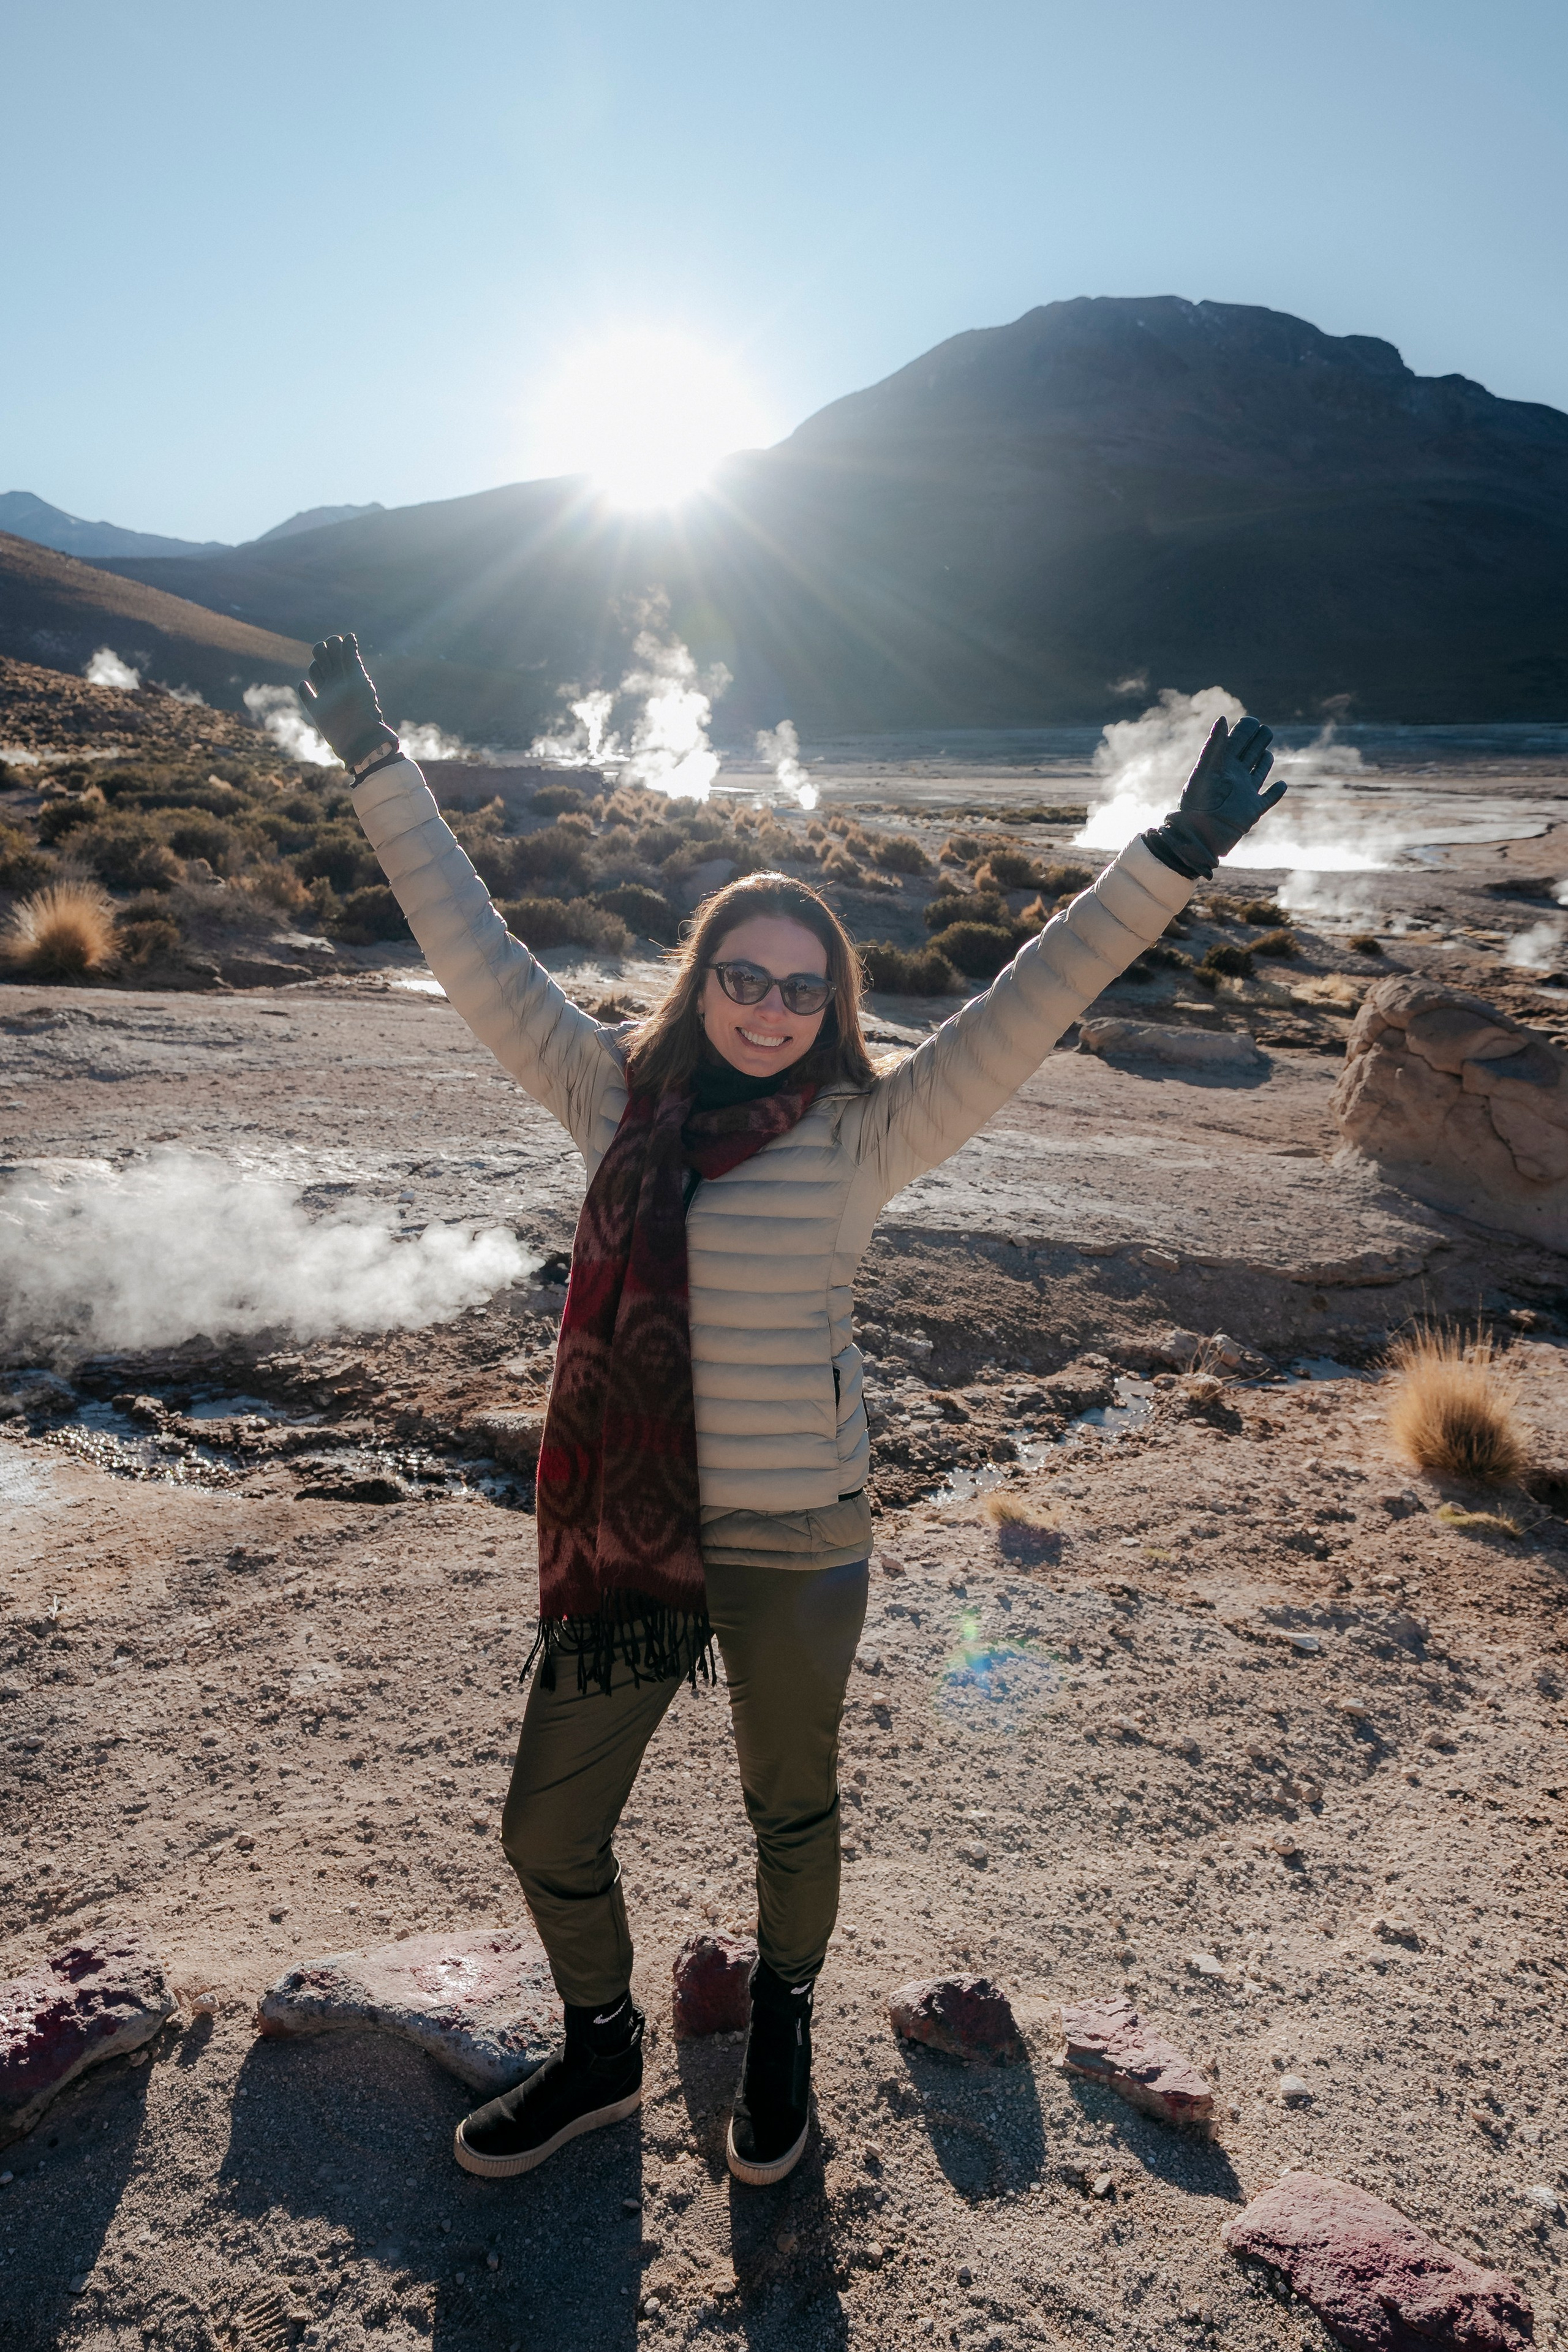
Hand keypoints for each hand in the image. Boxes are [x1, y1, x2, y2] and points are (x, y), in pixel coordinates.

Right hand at [295, 633, 397, 768]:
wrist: (358, 737)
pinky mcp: (318, 709)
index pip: (335, 647)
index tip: (336, 648)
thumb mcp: (357, 679)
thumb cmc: (361, 708)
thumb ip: (351, 658)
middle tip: (327, 661)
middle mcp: (336, 680)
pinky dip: (303, 689)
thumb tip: (348, 635)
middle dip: (320, 651)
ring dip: (314, 667)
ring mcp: (326, 693)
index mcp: (347, 671)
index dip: (332, 643)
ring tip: (321, 673)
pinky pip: (306, 695)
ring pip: (314, 672)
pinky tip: (306, 686)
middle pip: (322, 656)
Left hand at [1144, 715, 1285, 879]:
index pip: (1238, 740)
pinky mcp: (1254, 809)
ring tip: (1266, 753)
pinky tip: (1282, 784)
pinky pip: (1269, 798)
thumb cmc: (1199, 802)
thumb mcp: (1205, 770)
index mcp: (1223, 764)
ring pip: (1260, 771)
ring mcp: (1246, 792)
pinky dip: (1276, 792)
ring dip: (1265, 761)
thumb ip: (1215, 745)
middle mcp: (1235, 776)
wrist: (1201, 834)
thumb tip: (1223, 717)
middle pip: (1251, 751)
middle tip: (1264, 730)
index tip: (1252, 721)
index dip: (1246, 729)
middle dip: (1259, 739)